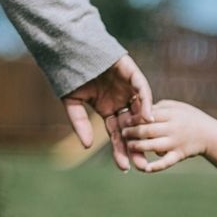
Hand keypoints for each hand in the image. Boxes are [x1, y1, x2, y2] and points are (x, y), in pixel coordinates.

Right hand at [62, 55, 153, 169]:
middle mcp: (121, 102)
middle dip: (137, 147)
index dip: (121, 151)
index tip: (125, 168)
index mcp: (109, 110)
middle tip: (143, 165)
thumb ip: (80, 124)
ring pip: (140, 111)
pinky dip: (146, 104)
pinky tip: (147, 118)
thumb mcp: (72, 103)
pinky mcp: (132, 74)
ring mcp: (128, 89)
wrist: (70, 49)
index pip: (117, 135)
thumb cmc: (69, 75)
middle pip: (133, 129)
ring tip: (147, 146)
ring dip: (144, 129)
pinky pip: (142, 90)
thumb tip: (87, 146)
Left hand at [119, 100, 216, 173]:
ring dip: (138, 147)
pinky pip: (166, 162)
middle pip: (147, 130)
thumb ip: (160, 107)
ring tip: (130, 146)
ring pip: (153, 146)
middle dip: (132, 132)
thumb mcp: (177, 107)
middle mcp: (173, 128)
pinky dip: (156, 166)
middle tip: (123, 133)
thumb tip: (141, 109)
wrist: (211, 135)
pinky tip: (145, 169)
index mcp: (171, 114)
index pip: (148, 115)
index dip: (134, 118)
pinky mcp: (179, 155)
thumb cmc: (191, 118)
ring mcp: (176, 142)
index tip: (125, 120)